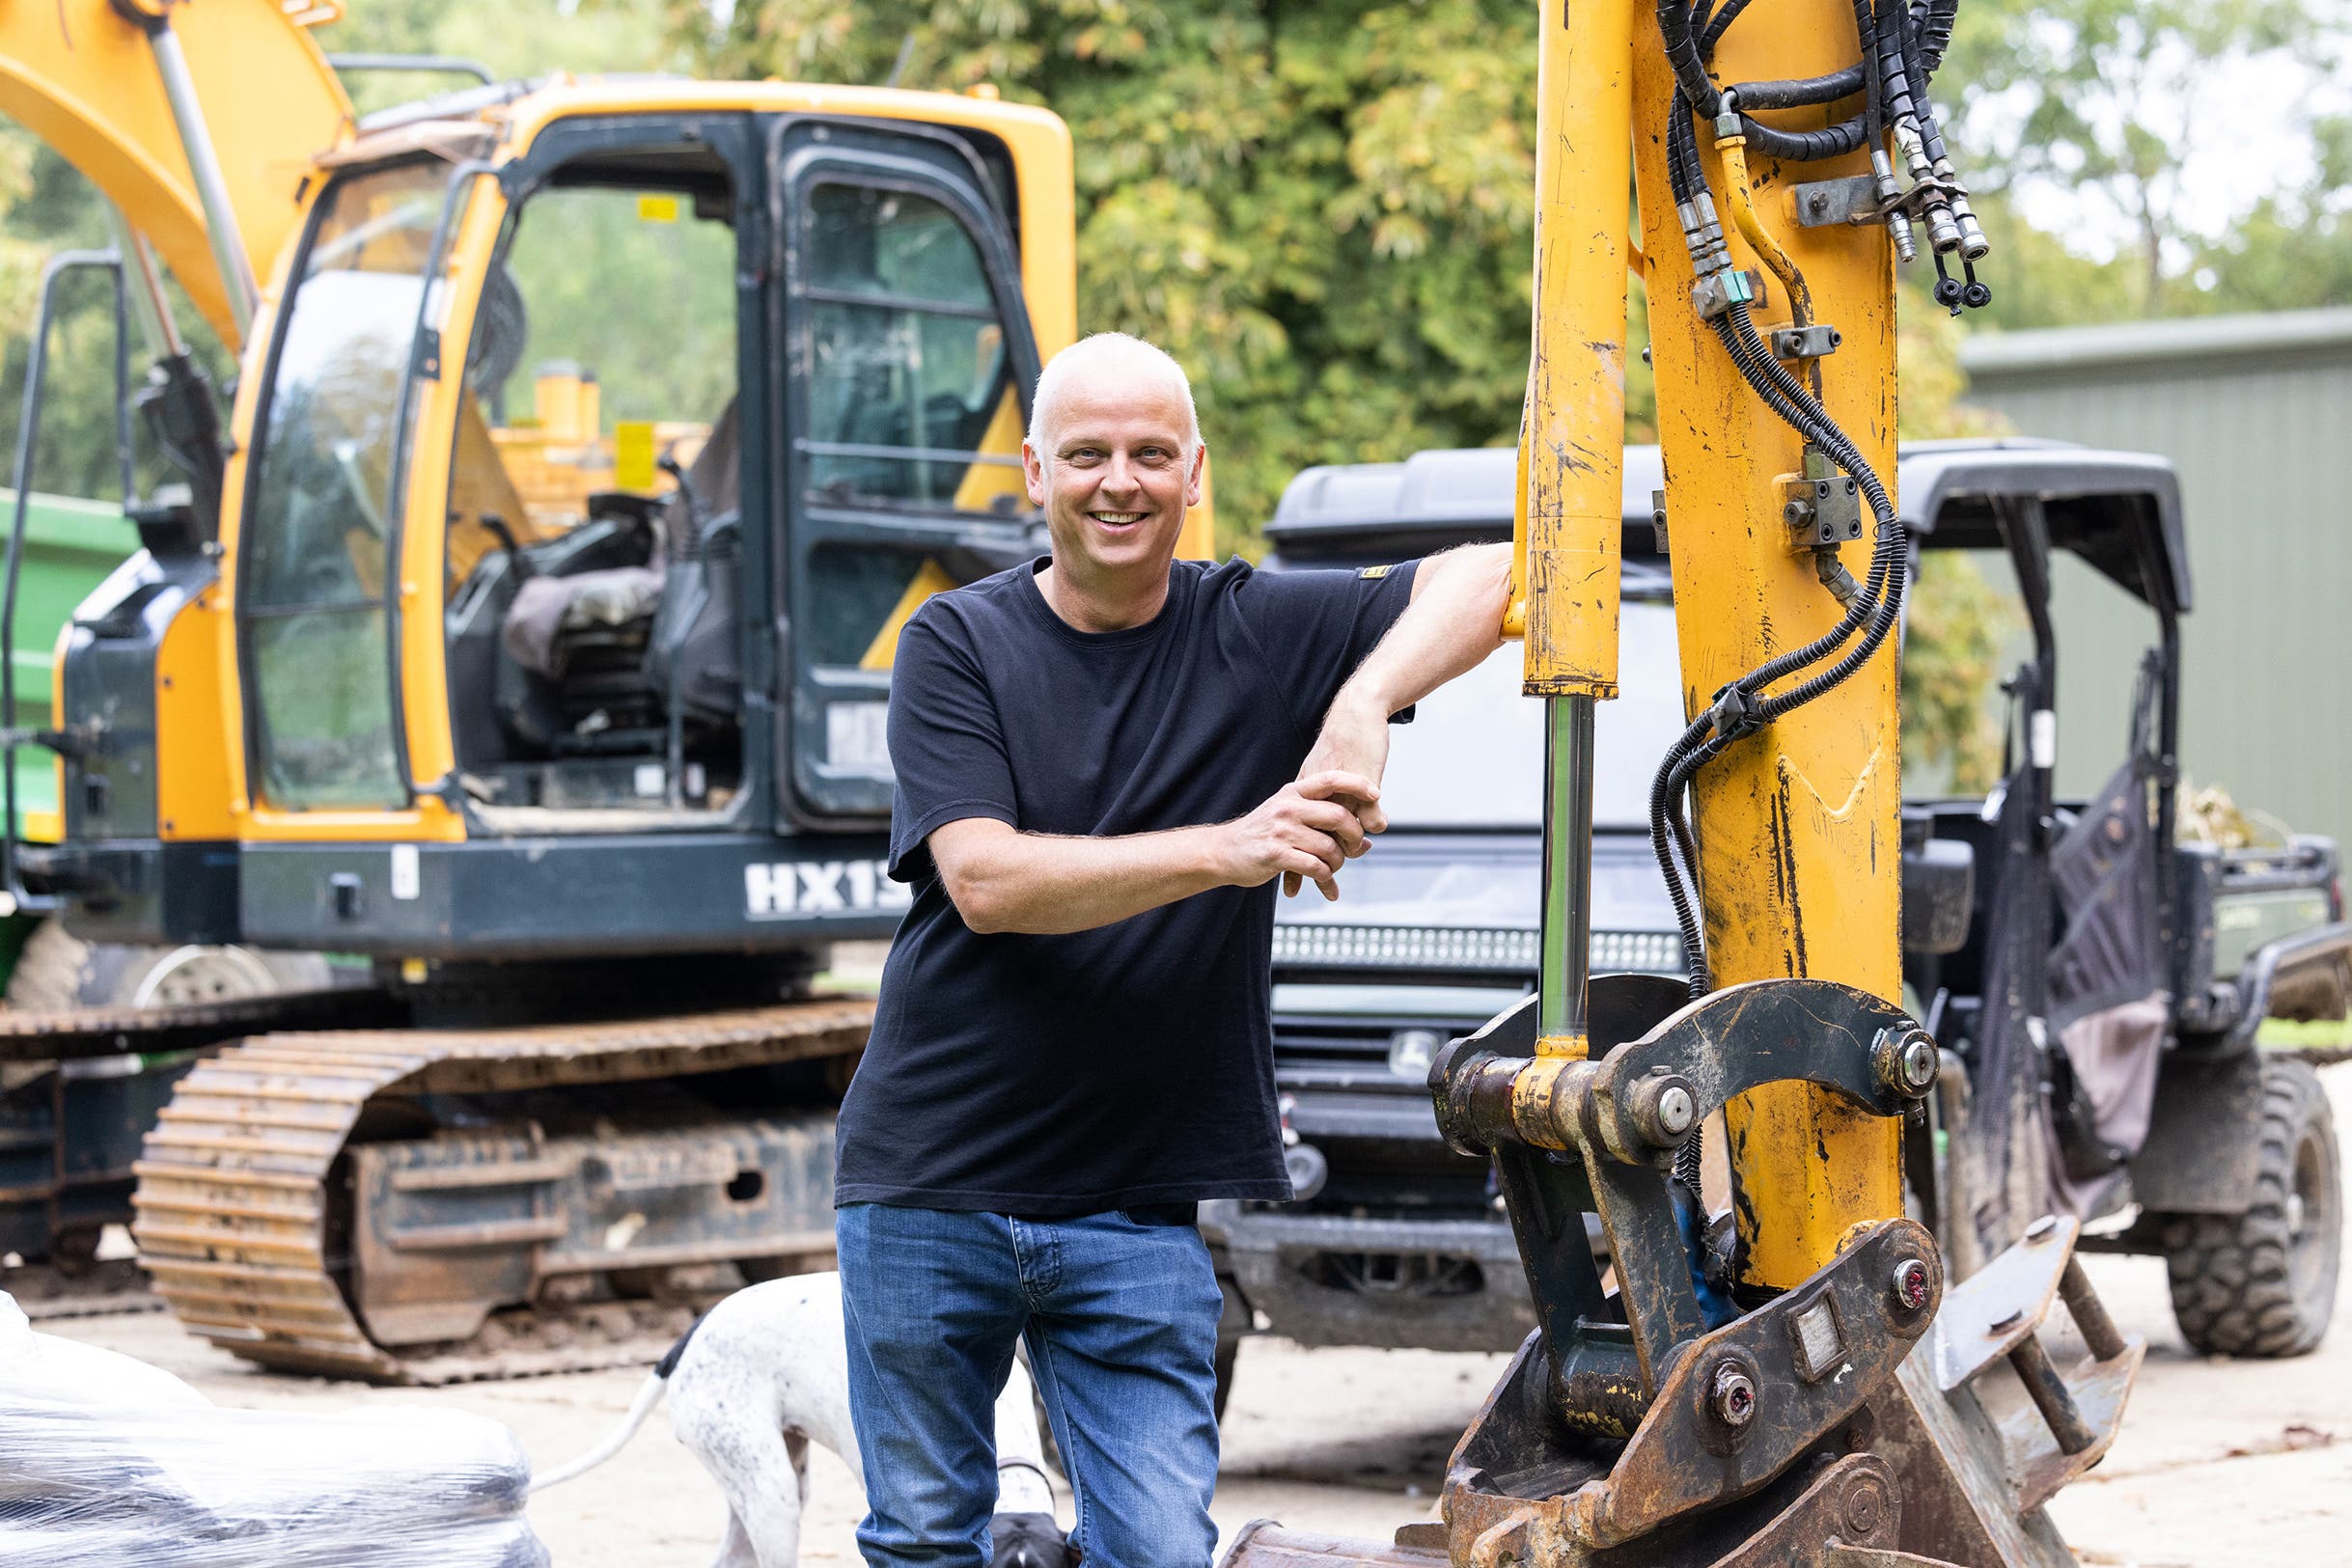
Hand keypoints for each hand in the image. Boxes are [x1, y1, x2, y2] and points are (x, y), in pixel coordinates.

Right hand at [1221, 771, 1377, 900]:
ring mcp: (1282, 831)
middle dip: (1354, 834)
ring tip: (1333, 869)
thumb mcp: (1285, 814)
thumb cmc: (1260, 834)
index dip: (1356, 784)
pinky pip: (1315, 867)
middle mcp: (1287, 808)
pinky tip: (1325, 883)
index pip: (1330, 779)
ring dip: (1338, 862)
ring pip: (1329, 847)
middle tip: (1356, 846)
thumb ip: (1321, 822)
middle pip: (1338, 815)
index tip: (1375, 794)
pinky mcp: (1276, 855)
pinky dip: (1325, 878)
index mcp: (1292, 793)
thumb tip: (1364, 842)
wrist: (1223, 852)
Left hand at [1286, 697, 1392, 895]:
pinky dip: (1372, 825)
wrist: (1356, 713)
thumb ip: (1319, 794)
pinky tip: (1374, 830)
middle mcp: (1318, 797)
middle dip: (1316, 867)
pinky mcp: (1363, 786)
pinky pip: (1369, 817)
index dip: (1294, 862)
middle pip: (1316, 840)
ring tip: (1344, 867)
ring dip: (1345, 852)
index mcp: (1304, 794)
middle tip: (1315, 888)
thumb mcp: (1324, 769)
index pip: (1297, 836)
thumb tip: (1316, 815)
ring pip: (1343, 834)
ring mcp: (1341, 793)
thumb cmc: (1342, 741)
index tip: (1287, 886)